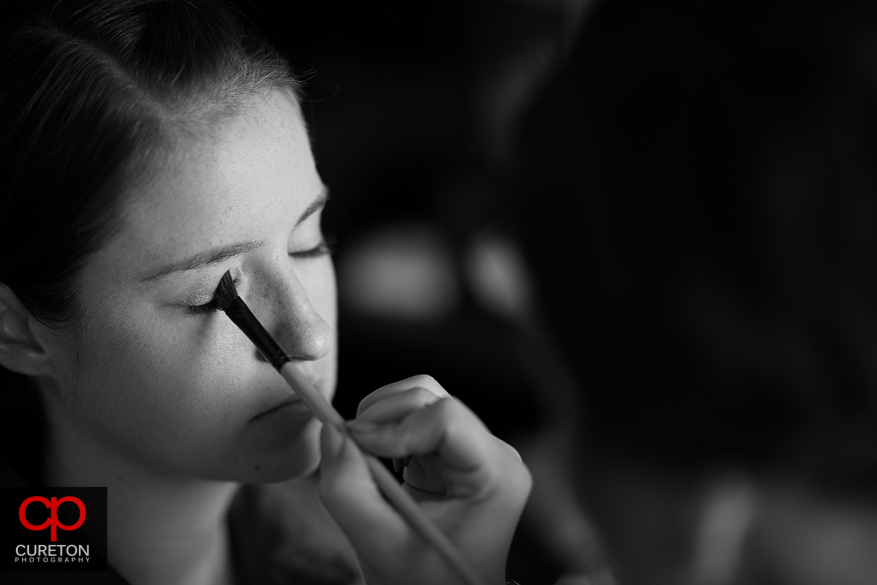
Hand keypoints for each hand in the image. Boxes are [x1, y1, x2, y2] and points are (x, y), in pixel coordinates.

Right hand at [318, 375, 531, 584]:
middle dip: (381, 417)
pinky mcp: (452, 446)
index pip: (447, 419)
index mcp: (496, 476)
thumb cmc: (424, 582)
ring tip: (364, 458)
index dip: (397, 426)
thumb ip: (348, 490)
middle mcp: (493, 452)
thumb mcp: (379, 545)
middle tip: (349, 449)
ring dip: (380, 420)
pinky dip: (385, 430)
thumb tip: (332, 432)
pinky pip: (412, 415)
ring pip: (419, 398)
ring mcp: (474, 446)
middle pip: (430, 398)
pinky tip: (381, 465)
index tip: (360, 448)